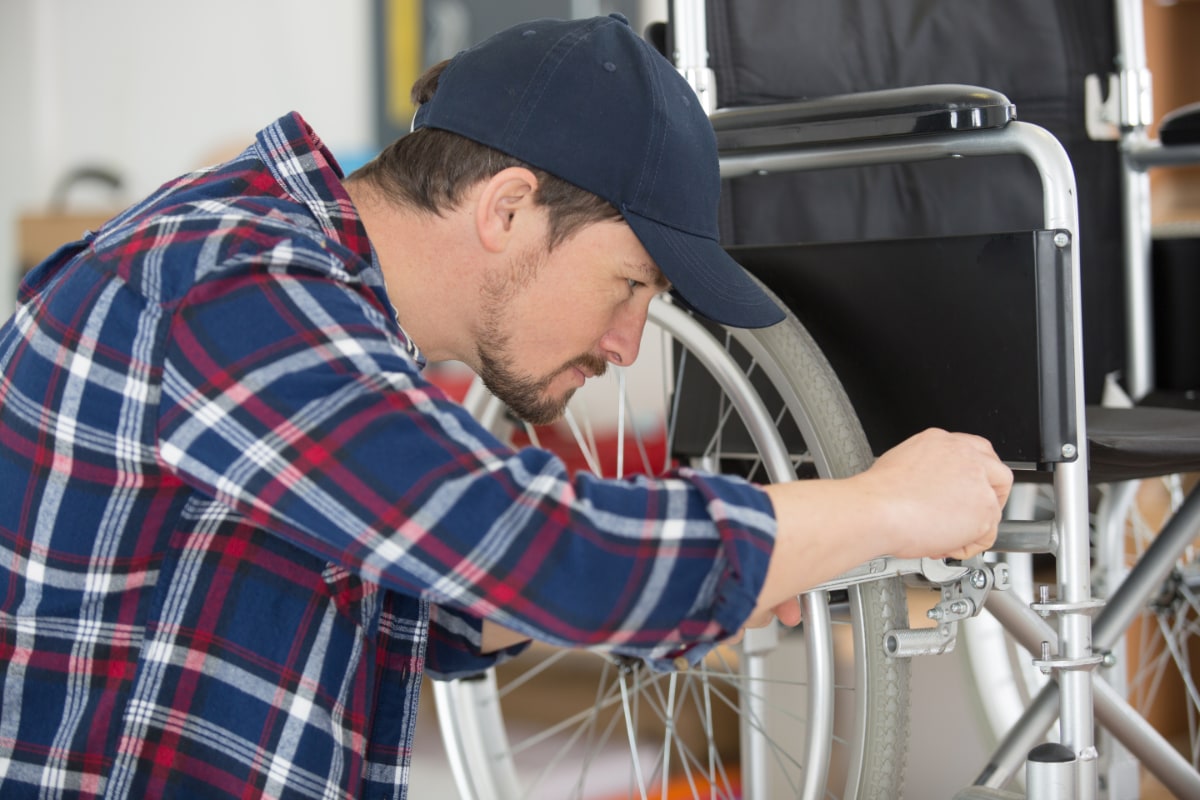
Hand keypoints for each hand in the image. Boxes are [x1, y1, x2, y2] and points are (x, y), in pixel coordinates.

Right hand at [858, 428, 1011, 560]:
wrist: (877, 510)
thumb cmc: (879, 496)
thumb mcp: (901, 465)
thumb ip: (928, 472)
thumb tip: (932, 489)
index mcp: (941, 441)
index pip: (975, 451)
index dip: (975, 476)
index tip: (967, 491)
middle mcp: (964, 455)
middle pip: (997, 473)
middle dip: (988, 498)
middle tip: (969, 516)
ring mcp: (978, 481)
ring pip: (992, 508)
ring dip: (971, 528)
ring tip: (941, 537)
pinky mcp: (984, 508)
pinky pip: (987, 535)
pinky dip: (967, 546)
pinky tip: (944, 545)